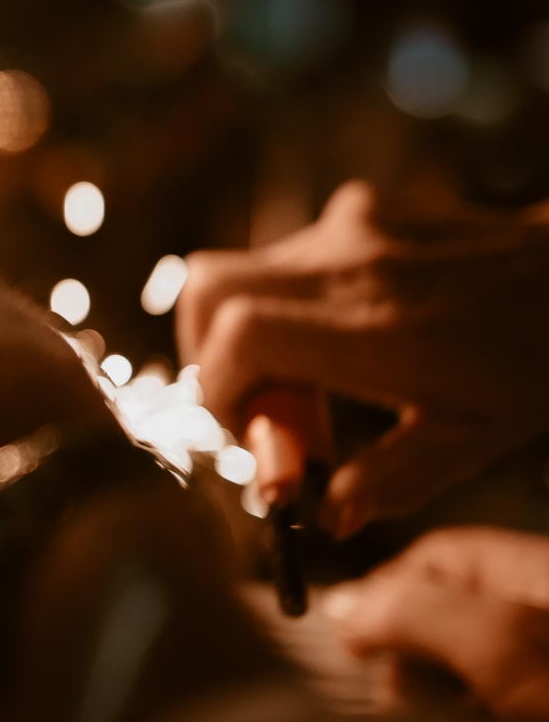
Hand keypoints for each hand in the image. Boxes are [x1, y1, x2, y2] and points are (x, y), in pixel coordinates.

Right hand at [178, 182, 548, 535]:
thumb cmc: (540, 360)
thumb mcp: (475, 437)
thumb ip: (392, 478)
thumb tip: (328, 513)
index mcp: (371, 327)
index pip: (236, 339)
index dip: (218, 390)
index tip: (248, 434)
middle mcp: (347, 263)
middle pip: (207, 288)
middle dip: (207, 351)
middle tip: (257, 403)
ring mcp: (352, 225)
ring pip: (246, 273)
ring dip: (256, 331)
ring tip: (317, 380)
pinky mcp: (363, 207)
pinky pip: (293, 257)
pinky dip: (295, 302)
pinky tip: (354, 335)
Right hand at [327, 527, 548, 721]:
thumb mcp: (501, 648)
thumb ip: (416, 612)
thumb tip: (344, 605)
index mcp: (544, 574)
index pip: (446, 556)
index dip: (390, 586)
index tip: (352, 633)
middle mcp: (547, 614)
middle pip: (455, 605)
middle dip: (410, 637)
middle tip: (391, 677)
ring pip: (474, 661)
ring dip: (437, 682)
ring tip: (434, 705)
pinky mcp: (546, 719)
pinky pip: (498, 702)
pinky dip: (470, 711)